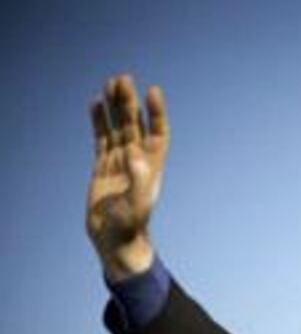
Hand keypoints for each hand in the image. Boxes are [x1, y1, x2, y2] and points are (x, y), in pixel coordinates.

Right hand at [86, 74, 169, 280]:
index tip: (153, 92)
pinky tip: (95, 104)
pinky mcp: (103, 167)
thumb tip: (135, 156)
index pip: (157, 132)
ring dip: (115, 107)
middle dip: (130, 103)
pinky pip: (101, 139)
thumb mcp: (137, 204)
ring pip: (118, 128)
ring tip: (110, 83)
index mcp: (152, 166)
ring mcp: (119, 162)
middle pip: (135, 125)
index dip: (156, 113)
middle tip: (124, 78)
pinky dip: (98, 122)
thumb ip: (138, 180)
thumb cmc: (131, 225)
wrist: (115, 240)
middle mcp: (138, 160)